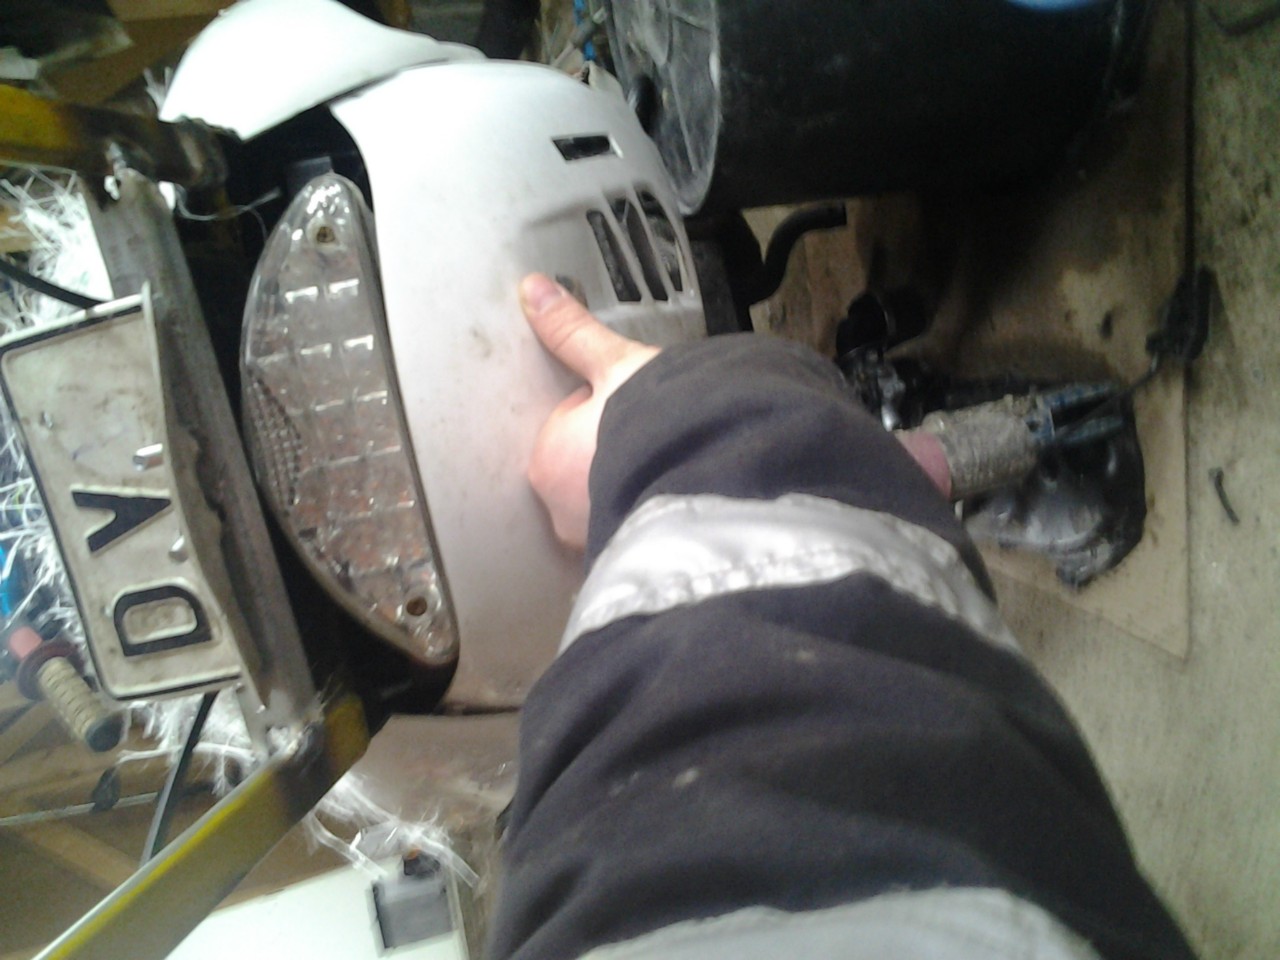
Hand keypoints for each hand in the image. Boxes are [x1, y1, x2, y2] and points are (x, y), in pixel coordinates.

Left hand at [521, 273, 659, 550]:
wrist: (708, 480)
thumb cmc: (655, 423)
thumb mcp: (616, 365)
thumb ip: (573, 333)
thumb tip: (532, 289)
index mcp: (548, 459)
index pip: (570, 426)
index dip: (606, 410)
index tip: (635, 405)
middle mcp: (560, 510)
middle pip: (586, 469)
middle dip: (615, 453)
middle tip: (657, 435)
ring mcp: (594, 541)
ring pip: (611, 504)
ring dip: (635, 489)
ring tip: (674, 471)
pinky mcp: (629, 557)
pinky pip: (634, 533)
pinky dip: (650, 522)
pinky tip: (678, 507)